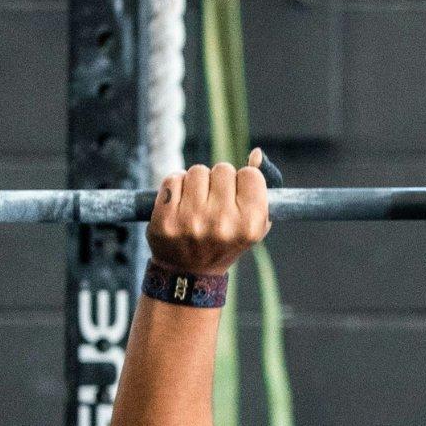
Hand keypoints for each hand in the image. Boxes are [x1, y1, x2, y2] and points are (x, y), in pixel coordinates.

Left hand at [149, 149, 270, 274]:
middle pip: (223, 169)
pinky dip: (175, 186)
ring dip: (196, 182)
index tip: (235, 197)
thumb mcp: (253, 221)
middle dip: (218, 181)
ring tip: (196, 203)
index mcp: (250, 224)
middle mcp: (223, 224)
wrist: (189, 272)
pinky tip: (179, 204)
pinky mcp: (166, 220)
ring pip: (197, 171)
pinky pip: (173, 179)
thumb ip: (259, 186)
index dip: (242, 182)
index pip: (250, 174)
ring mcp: (192, 222)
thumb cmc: (226, 241)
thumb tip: (256, 153)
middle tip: (213, 203)